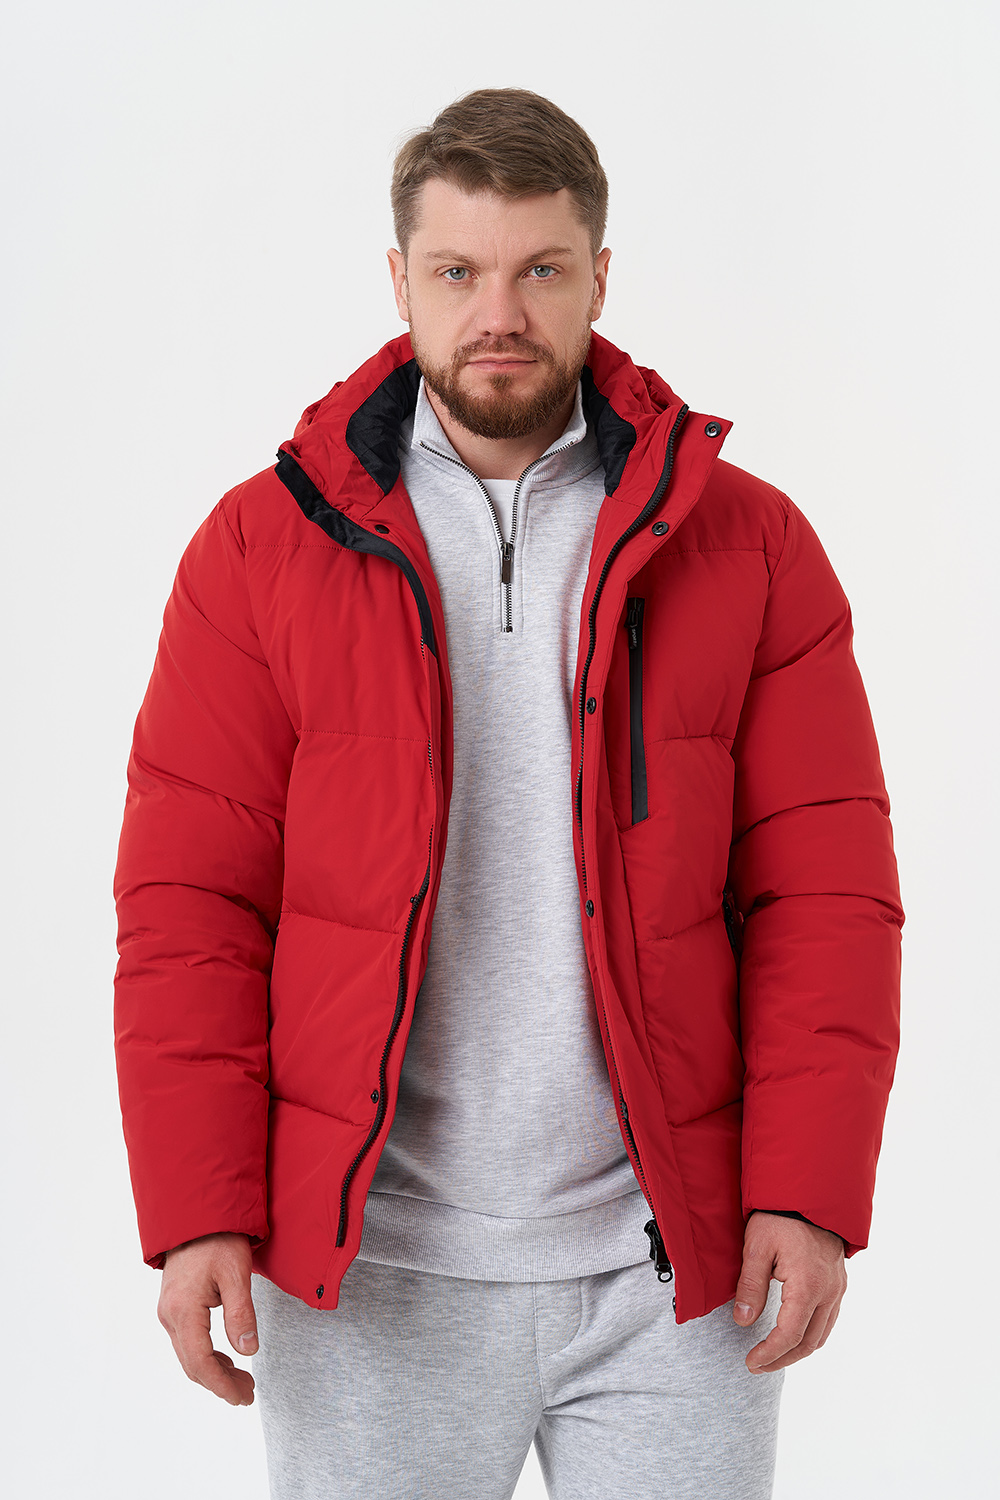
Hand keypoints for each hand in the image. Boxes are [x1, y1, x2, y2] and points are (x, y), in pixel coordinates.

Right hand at [157, 1231, 258, 1404]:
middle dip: (220, 1383)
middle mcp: (170, 1315)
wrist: (197, 1213)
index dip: (222, 1385)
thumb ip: (241, 1313)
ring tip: (243, 1380)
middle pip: (192, 1364)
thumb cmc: (218, 1238)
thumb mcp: (236, 1274)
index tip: (243, 1397)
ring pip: (189, 1355)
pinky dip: (206, 1355)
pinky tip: (226, 1358)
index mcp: (183, 1310)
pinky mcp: (174, 1305)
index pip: (201, 1363)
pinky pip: (187, 1341)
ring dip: (214, 1371)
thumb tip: (248, 1350)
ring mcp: (169, 1310)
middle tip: (248, 1393)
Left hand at [734, 1211, 846, 1373]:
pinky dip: (811, 1335)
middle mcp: (829, 1292)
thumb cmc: (780, 1216)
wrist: (809, 1192)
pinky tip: (794, 1335)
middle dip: (782, 1358)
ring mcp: (837, 1288)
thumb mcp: (756, 1247)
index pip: (789, 1335)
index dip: (769, 1353)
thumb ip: (750, 1286)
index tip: (751, 1362)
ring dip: (798, 1351)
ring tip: (773, 1356)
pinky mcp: (838, 1282)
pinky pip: (829, 1319)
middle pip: (809, 1342)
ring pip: (822, 1334)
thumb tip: (743, 1322)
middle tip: (758, 1365)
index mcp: (808, 1286)